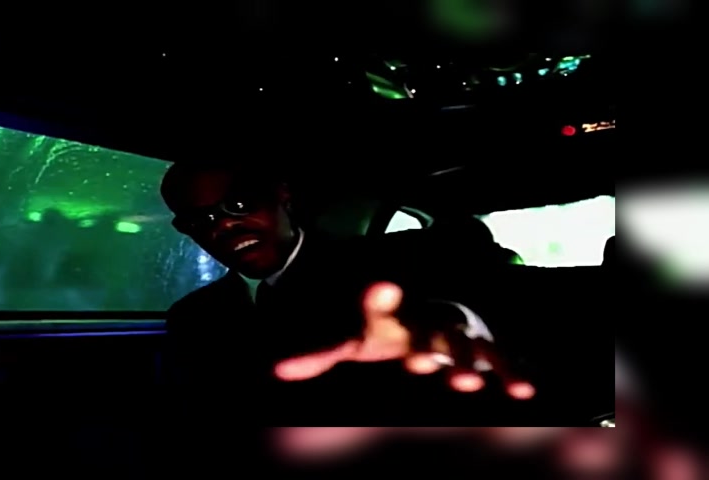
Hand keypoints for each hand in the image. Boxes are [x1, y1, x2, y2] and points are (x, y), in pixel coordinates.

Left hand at [274, 281, 534, 398]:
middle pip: (428, 329)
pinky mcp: (478, 346)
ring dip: (468, 362)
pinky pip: (495, 358)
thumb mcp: (349, 337)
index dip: (378, 297)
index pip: (377, 303)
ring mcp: (453, 330)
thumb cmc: (379, 325)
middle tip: (424, 360)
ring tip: (468, 383)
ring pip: (464, 344)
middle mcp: (421, 316)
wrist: (417, 304)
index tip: (381, 287)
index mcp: (387, 311)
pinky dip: (509, 372)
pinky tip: (523, 391)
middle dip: (428, 344)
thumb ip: (317, 354)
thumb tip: (278, 371)